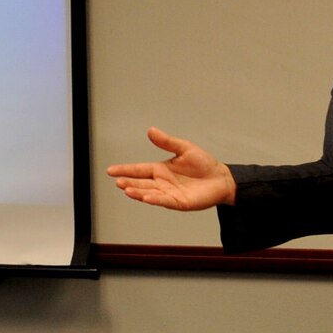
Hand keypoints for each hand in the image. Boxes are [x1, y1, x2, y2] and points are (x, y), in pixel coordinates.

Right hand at [106, 127, 235, 210]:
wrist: (221, 179)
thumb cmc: (204, 165)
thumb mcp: (185, 148)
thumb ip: (167, 142)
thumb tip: (151, 131)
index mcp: (161, 169)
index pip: (139, 169)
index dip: (125, 170)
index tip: (111, 170)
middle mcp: (162, 182)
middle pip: (140, 183)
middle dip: (128, 183)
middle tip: (118, 181)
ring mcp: (169, 193)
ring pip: (149, 193)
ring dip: (137, 192)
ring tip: (126, 190)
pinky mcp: (178, 202)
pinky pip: (164, 201)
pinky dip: (155, 200)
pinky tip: (146, 197)